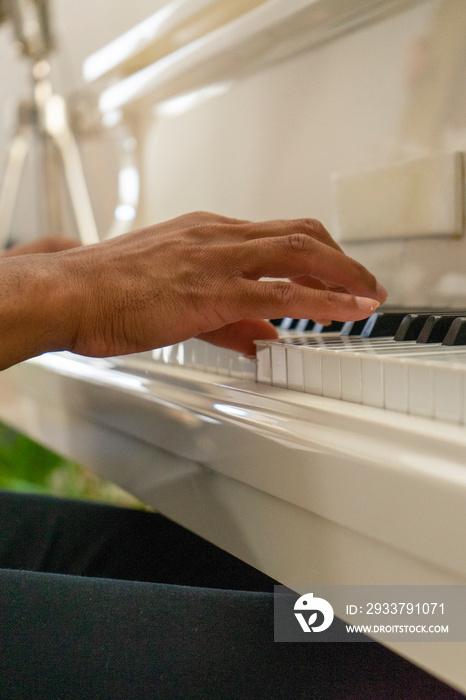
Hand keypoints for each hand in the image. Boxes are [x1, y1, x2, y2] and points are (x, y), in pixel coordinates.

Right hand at [0, 212, 386, 367]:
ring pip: (300, 254)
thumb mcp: (175, 298)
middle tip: (363, 281)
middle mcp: (217, 237)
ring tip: (368, 295)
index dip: (314, 251)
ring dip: (342, 275)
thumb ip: (227, 319)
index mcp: (206, 234)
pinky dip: (321, 300)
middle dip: (340, 258)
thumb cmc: (109, 291)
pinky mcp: (214, 289)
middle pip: (299, 233)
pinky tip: (344, 310)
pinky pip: (281, 292)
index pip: (275, 233)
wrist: (70, 292)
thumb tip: (262, 335)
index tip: (334, 269)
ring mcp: (217, 259)